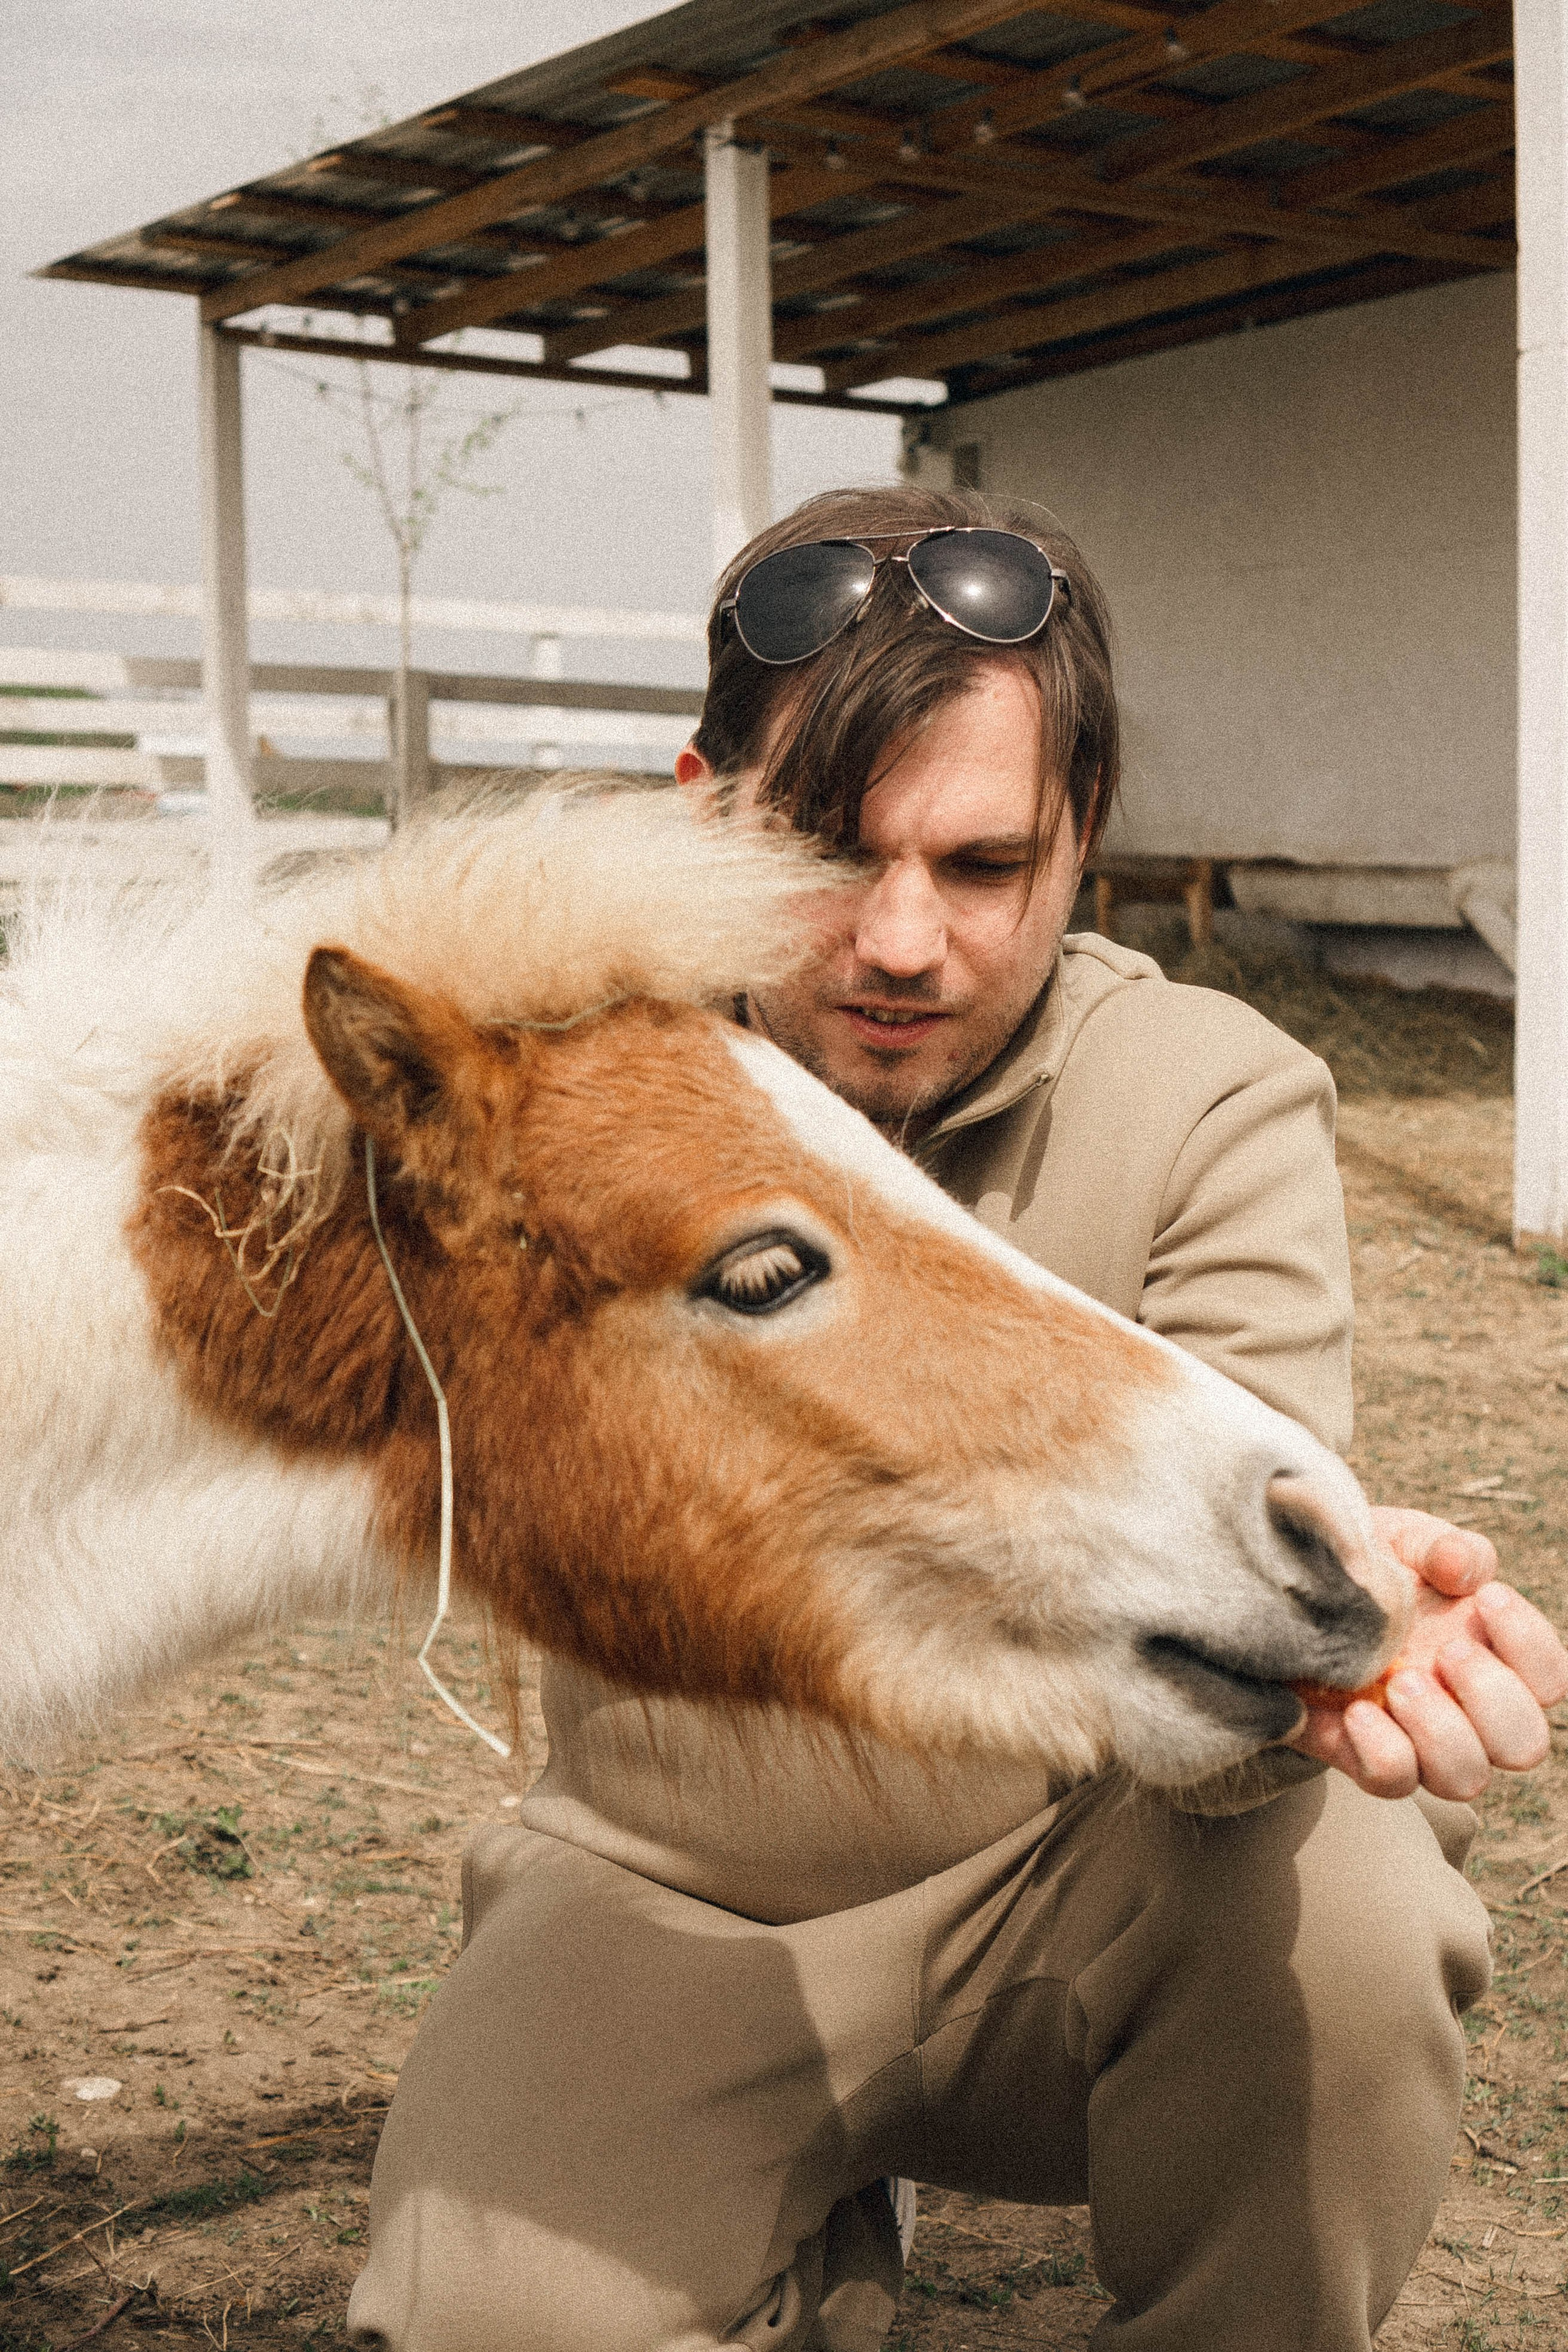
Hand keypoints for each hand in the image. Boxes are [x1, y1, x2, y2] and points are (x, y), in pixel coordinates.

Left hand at [1288, 1508, 1567, 1800]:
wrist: (1283, 1596)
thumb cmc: (1363, 1570)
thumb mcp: (1400, 1540)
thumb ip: (1441, 1546)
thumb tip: (1464, 1568)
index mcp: (1491, 1656)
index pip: (1550, 1677)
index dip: (1531, 1644)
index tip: (1485, 1598)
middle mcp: (1466, 1711)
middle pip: (1524, 1744)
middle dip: (1492, 1697)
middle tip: (1447, 1651)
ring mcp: (1418, 1742)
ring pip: (1466, 1779)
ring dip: (1442, 1732)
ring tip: (1400, 1682)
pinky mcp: (1363, 1758)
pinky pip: (1394, 1782)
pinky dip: (1383, 1751)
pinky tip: (1356, 1710)